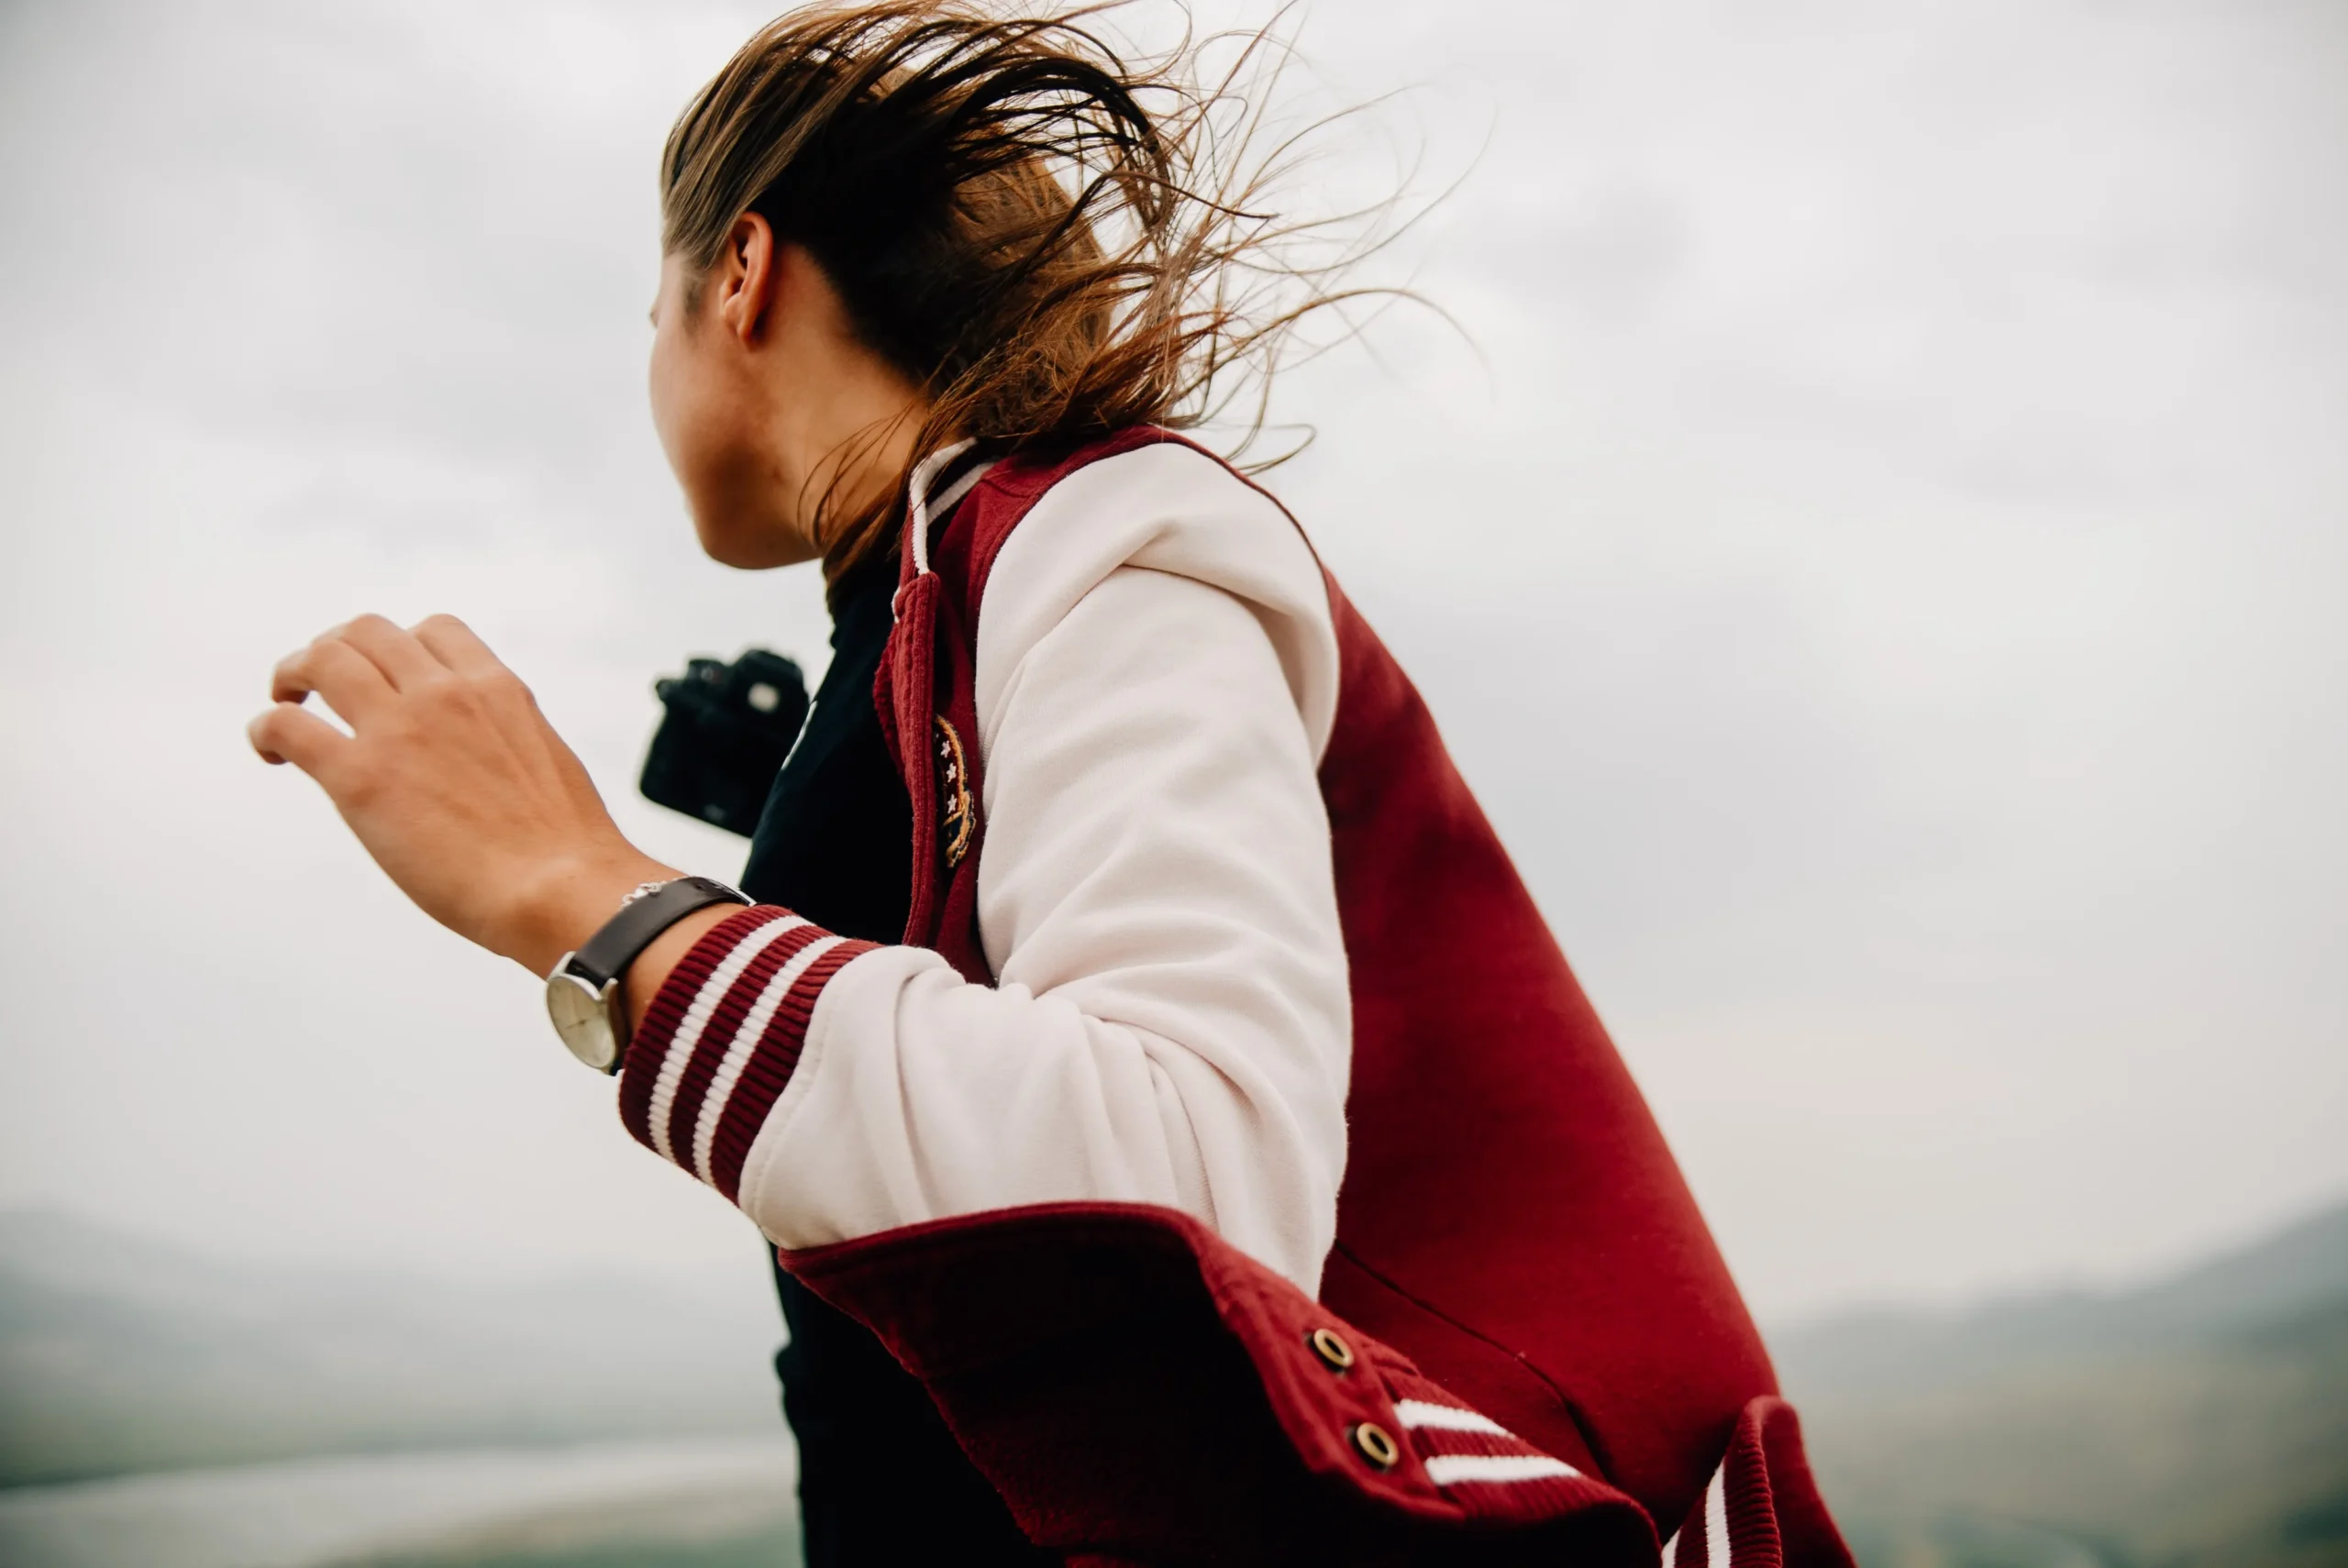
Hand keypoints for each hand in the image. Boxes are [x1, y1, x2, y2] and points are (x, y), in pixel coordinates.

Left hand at [248, 614, 674, 974]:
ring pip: (322, 658)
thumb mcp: (544, 760)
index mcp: (496, 688)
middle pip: (367, 631)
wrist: (560, 890)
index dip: (399, 647)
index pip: (434, 630)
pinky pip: (288, 727)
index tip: (387, 676)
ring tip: (285, 702)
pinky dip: (267, 729)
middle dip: (337, 648)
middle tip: (320, 683)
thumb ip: (505, 740)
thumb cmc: (565, 850)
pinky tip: (270, 752)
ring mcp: (399, 728)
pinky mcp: (359, 777)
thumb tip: (488, 762)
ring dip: (293, 673)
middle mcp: (444, 692)